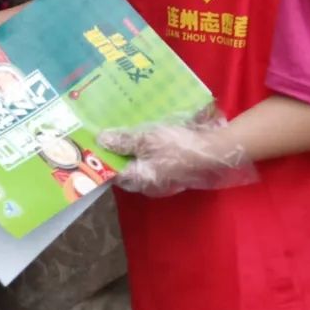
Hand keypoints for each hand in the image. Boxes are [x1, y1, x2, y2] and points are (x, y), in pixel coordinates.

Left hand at [98, 114, 253, 197]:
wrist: (216, 150)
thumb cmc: (178, 146)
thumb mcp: (147, 139)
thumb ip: (124, 141)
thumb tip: (101, 141)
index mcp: (141, 179)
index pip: (114, 173)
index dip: (104, 158)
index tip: (94, 142)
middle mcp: (150, 183)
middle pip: (128, 167)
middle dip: (118, 150)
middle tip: (107, 129)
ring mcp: (164, 178)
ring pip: (142, 162)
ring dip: (134, 147)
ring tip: (125, 125)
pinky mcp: (175, 169)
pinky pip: (155, 159)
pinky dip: (148, 147)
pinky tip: (148, 130)